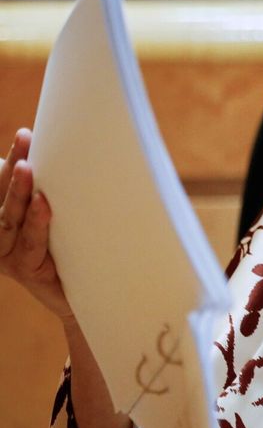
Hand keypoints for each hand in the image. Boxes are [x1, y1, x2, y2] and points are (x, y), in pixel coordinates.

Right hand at [0, 128, 73, 323]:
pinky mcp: (25, 270)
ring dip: (18, 192)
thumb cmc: (76, 248)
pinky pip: (29, 245)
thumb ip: (61, 191)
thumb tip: (75, 148)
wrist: (89, 294)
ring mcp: (8, 255)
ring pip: (8, 219)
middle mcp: (0, 235)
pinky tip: (43, 204)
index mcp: (6, 217)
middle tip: (25, 139)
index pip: (4, 181)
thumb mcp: (66, 215)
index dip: (12, 157)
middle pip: (3, 196)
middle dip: (13, 167)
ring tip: (27, 168)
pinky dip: (35, 223)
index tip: (27, 133)